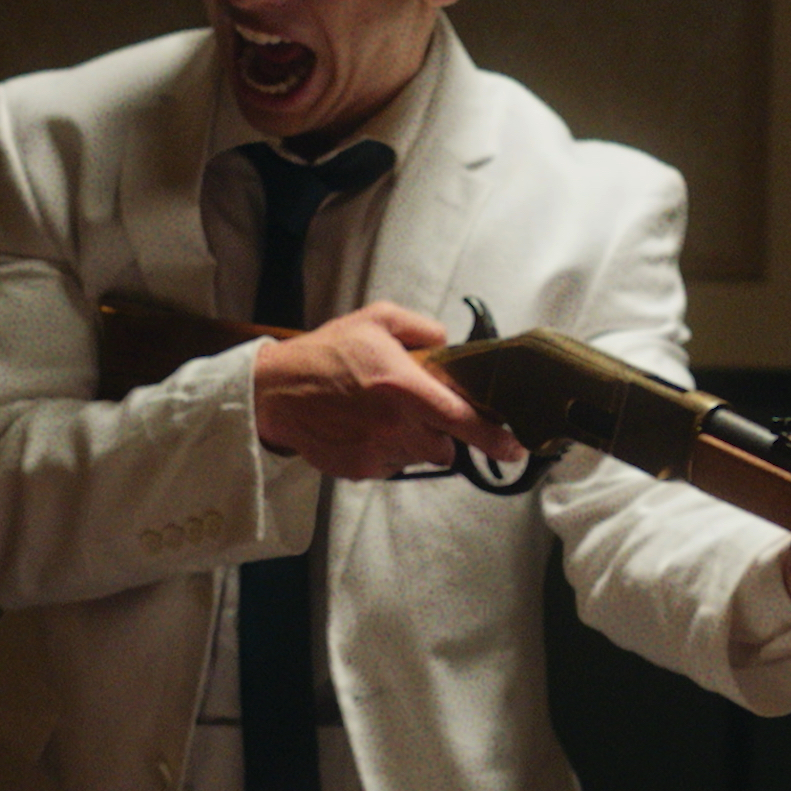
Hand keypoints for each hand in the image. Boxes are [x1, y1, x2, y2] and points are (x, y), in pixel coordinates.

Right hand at [253, 304, 528, 480]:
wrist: (275, 392)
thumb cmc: (326, 354)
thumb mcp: (375, 319)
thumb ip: (420, 328)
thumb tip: (446, 343)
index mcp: (402, 387)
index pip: (461, 419)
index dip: (494, 438)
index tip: (514, 448)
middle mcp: (393, 425)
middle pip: (445, 445)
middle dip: (441, 432)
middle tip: (417, 410)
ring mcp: (377, 451)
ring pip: (420, 457)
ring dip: (414, 441)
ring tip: (382, 416)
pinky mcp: (361, 470)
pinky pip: (393, 467)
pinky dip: (388, 451)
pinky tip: (365, 429)